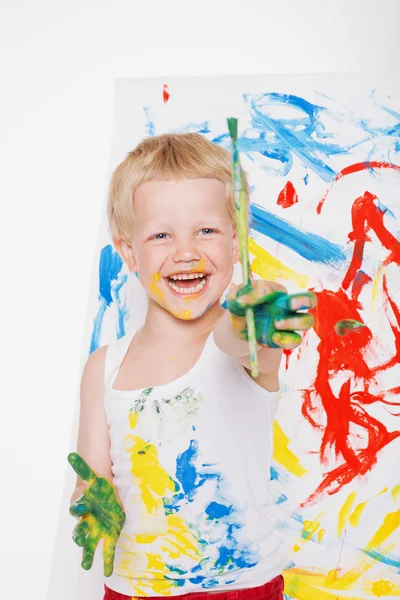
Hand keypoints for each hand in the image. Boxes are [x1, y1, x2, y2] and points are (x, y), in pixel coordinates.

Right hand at [68, 452, 125, 576]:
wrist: (106, 500)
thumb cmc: (98, 490)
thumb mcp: (93, 478)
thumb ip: (82, 468)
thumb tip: (70, 454)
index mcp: (83, 506)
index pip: (76, 508)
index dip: (78, 507)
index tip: (80, 504)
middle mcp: (87, 521)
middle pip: (79, 531)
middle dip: (79, 536)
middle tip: (80, 540)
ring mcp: (97, 530)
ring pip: (89, 545)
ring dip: (87, 555)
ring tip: (85, 566)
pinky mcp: (109, 536)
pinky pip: (106, 550)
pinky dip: (106, 562)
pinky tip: (106, 573)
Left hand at [227, 280, 316, 348]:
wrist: (238, 330)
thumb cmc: (240, 308)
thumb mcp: (235, 299)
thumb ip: (240, 296)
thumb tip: (242, 300)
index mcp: (275, 292)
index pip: (276, 289)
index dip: (261, 294)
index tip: (242, 301)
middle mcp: (286, 306)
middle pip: (310, 300)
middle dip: (303, 300)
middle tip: (289, 304)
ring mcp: (288, 323)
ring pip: (307, 321)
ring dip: (294, 322)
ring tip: (276, 323)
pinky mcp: (285, 339)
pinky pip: (296, 340)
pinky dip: (286, 340)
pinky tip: (273, 337)